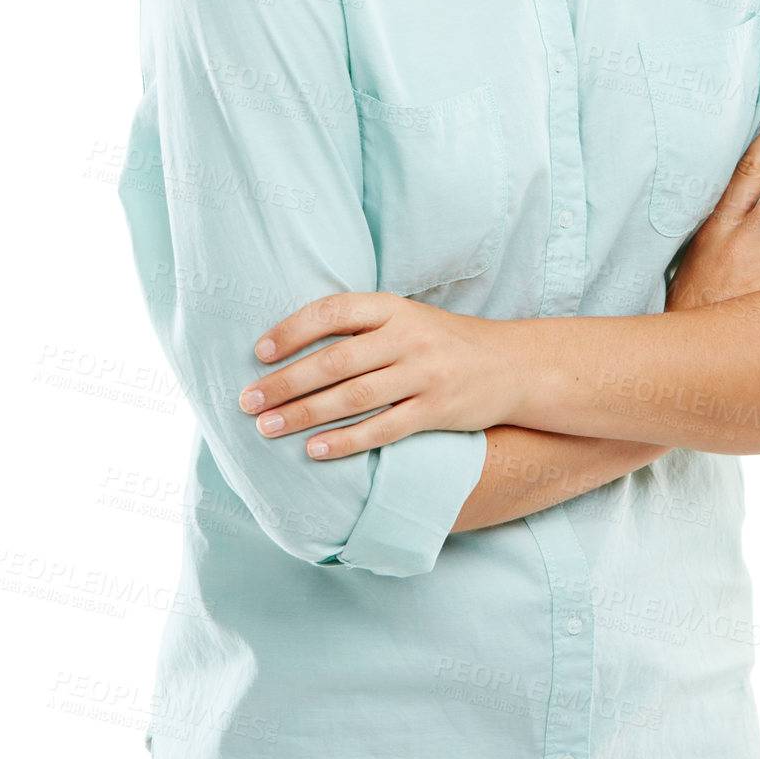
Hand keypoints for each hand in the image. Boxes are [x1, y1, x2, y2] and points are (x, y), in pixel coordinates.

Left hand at [235, 292, 529, 460]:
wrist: (512, 365)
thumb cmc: (443, 341)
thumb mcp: (406, 317)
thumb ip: (361, 326)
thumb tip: (292, 345)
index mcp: (393, 307)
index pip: (333, 311)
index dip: (292, 330)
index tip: (258, 352)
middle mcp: (407, 337)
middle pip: (335, 361)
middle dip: (285, 383)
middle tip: (247, 400)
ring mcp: (424, 374)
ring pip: (353, 397)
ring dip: (304, 415)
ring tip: (267, 428)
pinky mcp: (436, 411)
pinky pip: (383, 429)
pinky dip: (346, 441)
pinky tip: (315, 451)